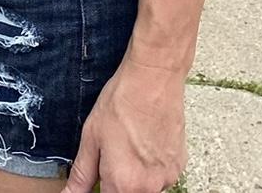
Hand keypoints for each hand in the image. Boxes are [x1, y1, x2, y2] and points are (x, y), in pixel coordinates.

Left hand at [66, 58, 186, 192]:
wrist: (154, 79)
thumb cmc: (122, 102)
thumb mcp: (91, 136)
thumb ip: (81, 174)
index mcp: (123, 183)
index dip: (99, 187)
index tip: (100, 171)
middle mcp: (148, 188)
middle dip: (116, 182)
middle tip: (113, 153)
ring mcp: (167, 178)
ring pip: (145, 188)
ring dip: (134, 175)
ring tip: (129, 143)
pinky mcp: (179, 167)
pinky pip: (160, 177)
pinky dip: (150, 166)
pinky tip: (144, 142)